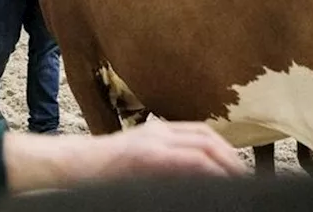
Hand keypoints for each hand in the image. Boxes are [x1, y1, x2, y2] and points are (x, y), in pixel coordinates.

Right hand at [3, 119, 246, 193]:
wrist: (71, 166)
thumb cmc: (100, 171)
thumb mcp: (134, 157)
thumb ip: (160, 159)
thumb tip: (189, 172)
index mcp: (157, 131)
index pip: (200, 133)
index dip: (223, 148)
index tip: (236, 166)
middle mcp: (158, 132)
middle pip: (207, 137)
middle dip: (229, 156)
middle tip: (242, 176)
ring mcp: (154, 143)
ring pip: (203, 145)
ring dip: (224, 163)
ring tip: (237, 180)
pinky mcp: (148, 157)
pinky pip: (188, 160)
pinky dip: (208, 169)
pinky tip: (218, 181)